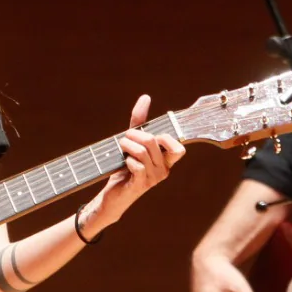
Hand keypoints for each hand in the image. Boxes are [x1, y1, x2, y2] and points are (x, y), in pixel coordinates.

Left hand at [81, 94, 185, 234]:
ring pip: (143, 151)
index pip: (178, 147)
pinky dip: (127, 160)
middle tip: (124, 138)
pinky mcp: (141, 185)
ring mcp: (154, 179)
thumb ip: (139, 121)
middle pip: (153, 141)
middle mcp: (164, 170)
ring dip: (126, 145)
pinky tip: (124, 163)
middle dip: (134, 134)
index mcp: (166, 160)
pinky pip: (137, 165)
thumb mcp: (132, 142)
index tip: (147, 132)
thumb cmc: (124, 167)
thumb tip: (146, 97)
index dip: (164, 136)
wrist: (113, 195)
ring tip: (120, 148)